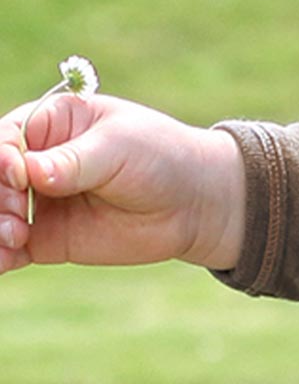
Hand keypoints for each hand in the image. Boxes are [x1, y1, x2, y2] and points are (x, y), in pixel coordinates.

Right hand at [0, 92, 245, 275]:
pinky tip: (6, 260)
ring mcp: (36, 201)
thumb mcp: (120, 149)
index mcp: (50, 123)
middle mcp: (34, 161)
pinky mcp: (44, 238)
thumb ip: (72, 161)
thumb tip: (28, 171)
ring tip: (15, 237)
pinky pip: (5, 248)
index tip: (18, 177)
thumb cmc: (162, 158)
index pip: (3, 139)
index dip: (0, 160)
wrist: (194, 204)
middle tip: (14, 214)